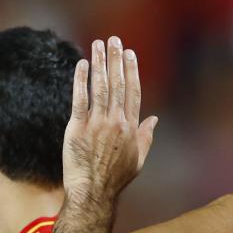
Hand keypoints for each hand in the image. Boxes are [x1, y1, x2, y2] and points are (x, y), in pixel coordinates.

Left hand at [62, 37, 158, 209]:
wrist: (94, 192)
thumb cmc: (116, 179)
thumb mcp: (138, 159)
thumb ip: (146, 136)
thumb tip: (154, 120)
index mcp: (131, 128)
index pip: (133, 92)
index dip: (131, 70)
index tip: (129, 53)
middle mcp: (117, 122)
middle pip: (117, 84)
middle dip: (115, 59)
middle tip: (113, 40)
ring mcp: (97, 124)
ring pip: (100, 87)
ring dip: (99, 64)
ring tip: (98, 44)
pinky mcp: (77, 128)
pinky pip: (80, 99)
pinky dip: (81, 80)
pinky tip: (82, 64)